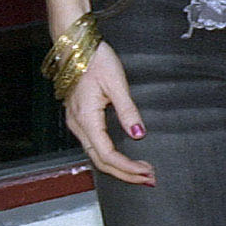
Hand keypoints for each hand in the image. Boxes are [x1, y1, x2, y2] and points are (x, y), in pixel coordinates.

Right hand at [67, 41, 152, 184]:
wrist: (76, 46)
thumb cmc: (95, 60)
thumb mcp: (116, 84)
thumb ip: (128, 111)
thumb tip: (139, 135)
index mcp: (86, 118)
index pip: (107, 155)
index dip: (128, 167)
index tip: (147, 172)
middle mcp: (78, 125)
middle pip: (100, 161)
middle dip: (125, 174)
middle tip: (149, 179)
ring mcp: (77, 122)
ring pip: (96, 156)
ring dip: (118, 167)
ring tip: (141, 172)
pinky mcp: (80, 118)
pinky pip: (94, 146)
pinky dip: (110, 157)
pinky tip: (124, 159)